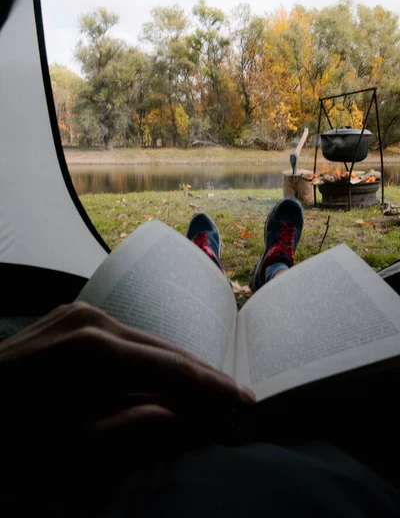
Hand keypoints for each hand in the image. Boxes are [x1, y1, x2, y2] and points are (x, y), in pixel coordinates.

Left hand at [0, 302, 253, 442]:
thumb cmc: (8, 433)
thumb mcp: (66, 445)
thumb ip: (130, 426)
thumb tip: (180, 414)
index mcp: (94, 351)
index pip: (171, 368)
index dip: (211, 386)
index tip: (245, 400)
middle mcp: (93, 319)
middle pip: (163, 347)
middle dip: (200, 374)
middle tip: (234, 396)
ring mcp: (80, 311)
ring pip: (144, 339)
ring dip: (172, 365)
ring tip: (204, 390)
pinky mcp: (71, 314)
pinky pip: (122, 334)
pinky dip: (144, 356)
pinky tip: (158, 373)